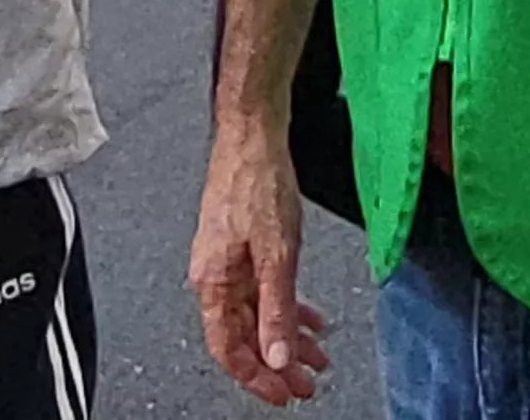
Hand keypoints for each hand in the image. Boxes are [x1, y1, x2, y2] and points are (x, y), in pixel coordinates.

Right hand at [188, 119, 330, 404]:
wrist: (252, 134)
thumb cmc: (256, 182)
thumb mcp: (277, 255)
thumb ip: (277, 309)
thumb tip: (276, 356)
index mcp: (212, 283)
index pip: (228, 349)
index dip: (255, 378)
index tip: (283, 394)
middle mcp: (214, 276)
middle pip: (245, 336)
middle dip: (278, 364)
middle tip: (306, 384)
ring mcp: (228, 262)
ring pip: (257, 314)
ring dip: (287, 338)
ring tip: (316, 357)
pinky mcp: (242, 247)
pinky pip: (263, 290)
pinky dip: (287, 307)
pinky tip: (310, 318)